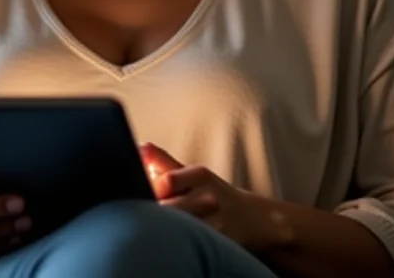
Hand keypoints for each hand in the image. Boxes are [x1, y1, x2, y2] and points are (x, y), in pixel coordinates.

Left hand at [140, 143, 289, 252]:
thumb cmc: (212, 193)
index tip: (140, 193)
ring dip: (165, 229)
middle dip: (154, 212)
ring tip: (157, 228)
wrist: (253, 217)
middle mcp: (210, 196)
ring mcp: (219, 221)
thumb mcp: (192, 174)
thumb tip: (140, 148)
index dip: (151, 189)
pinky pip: (194, 244)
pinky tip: (175, 240)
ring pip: (180, 228)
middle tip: (143, 214)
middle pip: (171, 208)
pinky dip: (181, 242)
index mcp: (200, 174)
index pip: (168, 180)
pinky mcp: (223, 243)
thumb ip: (163, 163)